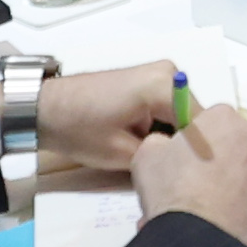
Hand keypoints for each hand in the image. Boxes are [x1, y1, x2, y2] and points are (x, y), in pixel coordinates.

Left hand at [34, 64, 187, 178]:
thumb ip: (162, 157)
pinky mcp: (148, 79)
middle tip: (166, 168)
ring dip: (172, 135)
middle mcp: (168, 72)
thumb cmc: (79, 129)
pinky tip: (145, 143)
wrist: (45, 108)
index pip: (200, 125)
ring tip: (154, 158)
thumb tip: (184, 162)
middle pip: (192, 117)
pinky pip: (168, 106)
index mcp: (163, 86)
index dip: (195, 153)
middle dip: (182, 143)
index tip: (186, 174)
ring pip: (181, 114)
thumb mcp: (123, 154)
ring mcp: (158, 73)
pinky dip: (162, 126)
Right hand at [133, 103, 246, 243]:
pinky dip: (236, 202)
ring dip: (224, 181)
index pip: (206, 120)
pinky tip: (214, 216)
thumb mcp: (146, 154)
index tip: (180, 156)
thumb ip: (159, 141)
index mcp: (223, 118)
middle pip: (228, 142)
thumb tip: (164, 146)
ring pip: (241, 169)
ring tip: (199, 204)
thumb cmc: (175, 191)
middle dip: (211, 159)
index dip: (190, 140)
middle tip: (188, 181)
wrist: (199, 237)